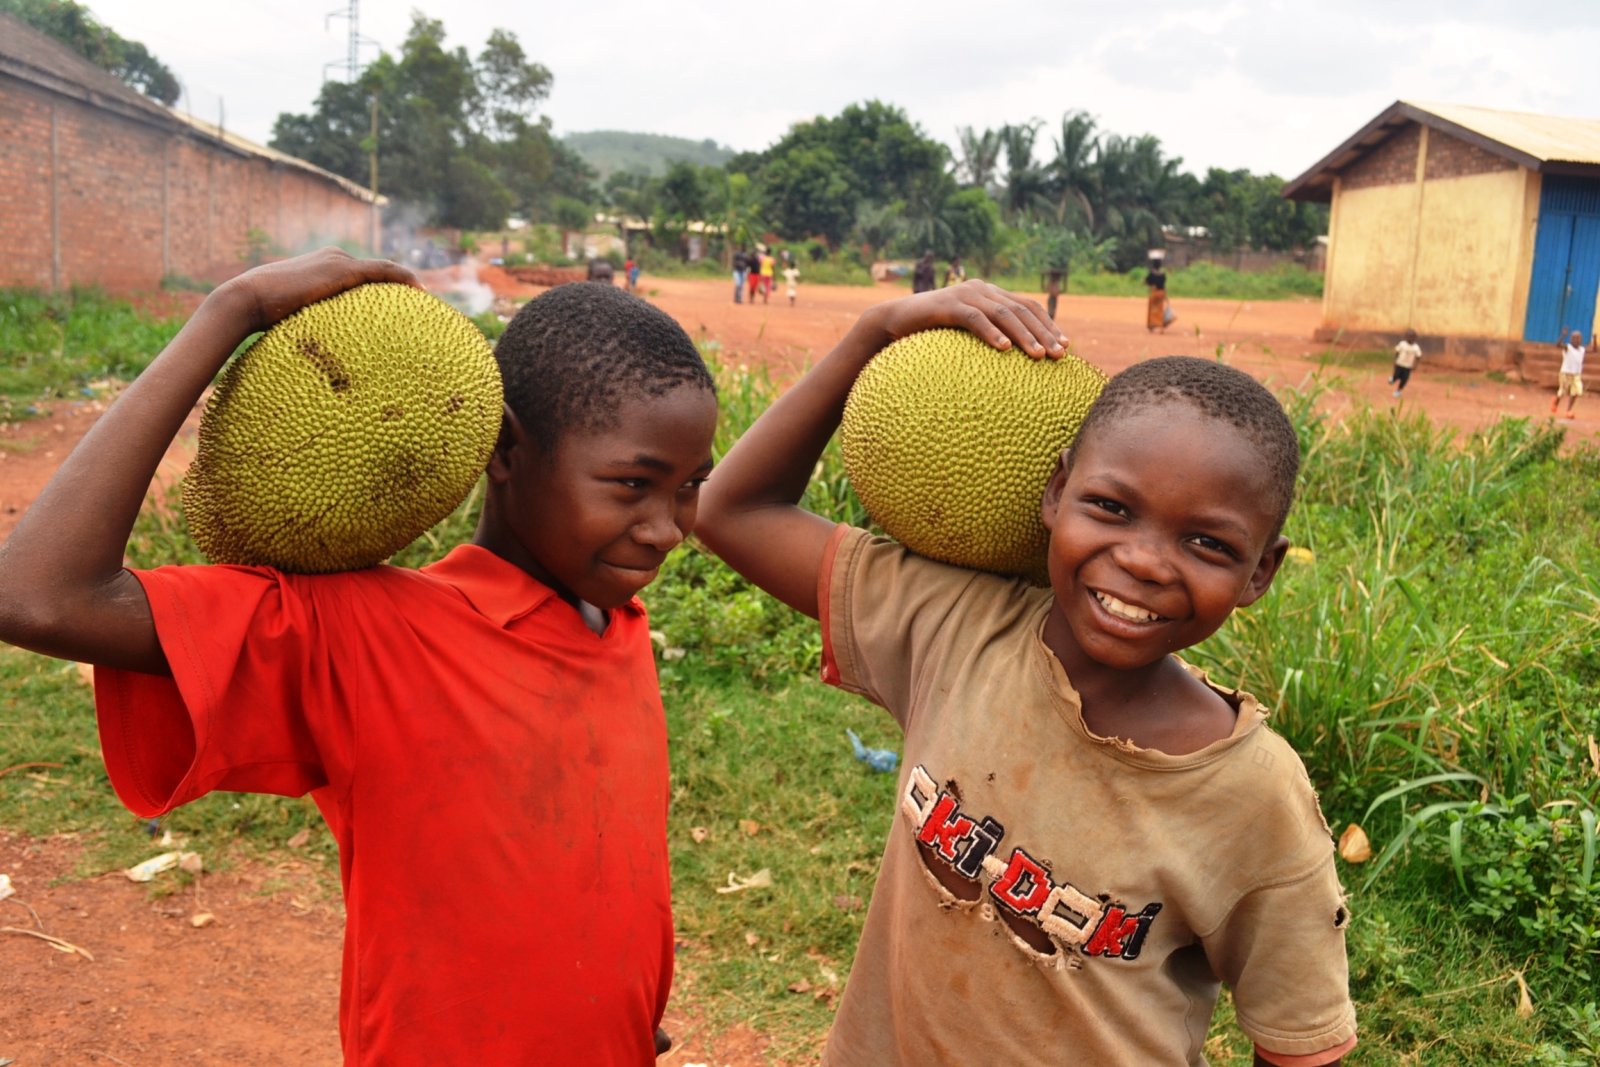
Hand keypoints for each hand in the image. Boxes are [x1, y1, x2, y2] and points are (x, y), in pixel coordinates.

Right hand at [213, 246, 421, 336]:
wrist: (248, 300)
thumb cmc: (265, 319)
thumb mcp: (295, 323)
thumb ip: (315, 330)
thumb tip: (323, 363)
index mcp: (325, 269)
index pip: (364, 276)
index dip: (387, 288)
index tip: (406, 306)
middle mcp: (335, 258)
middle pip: (379, 271)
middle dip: (403, 286)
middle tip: (426, 305)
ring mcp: (339, 260)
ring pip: (384, 270)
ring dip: (408, 282)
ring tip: (430, 300)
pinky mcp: (342, 269)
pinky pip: (383, 271)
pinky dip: (403, 278)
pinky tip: (422, 292)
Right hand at [861, 279, 1066, 360]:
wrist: (893, 322)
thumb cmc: (931, 334)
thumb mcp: (965, 335)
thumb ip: (988, 338)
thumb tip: (1014, 363)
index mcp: (989, 294)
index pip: (1028, 307)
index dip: (1049, 325)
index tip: (1066, 347)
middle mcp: (981, 289)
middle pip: (1021, 310)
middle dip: (1044, 332)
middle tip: (1060, 354)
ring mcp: (964, 294)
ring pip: (1003, 313)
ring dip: (1024, 335)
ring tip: (1038, 355)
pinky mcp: (947, 305)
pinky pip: (974, 318)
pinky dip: (991, 333)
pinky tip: (1004, 349)